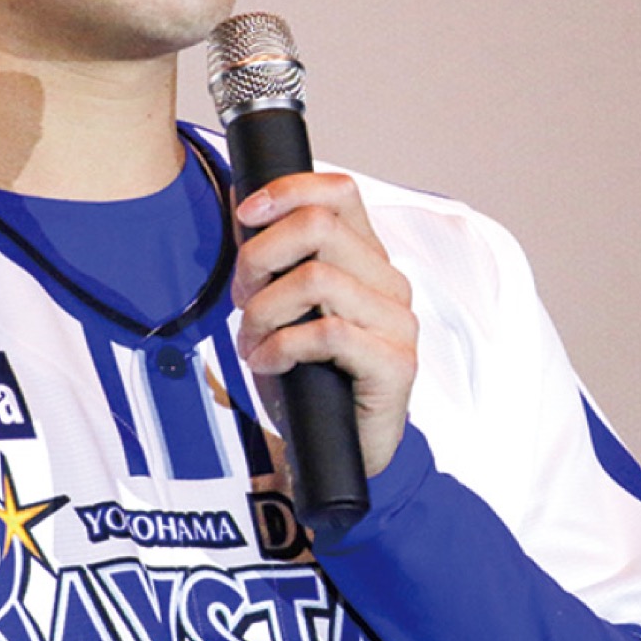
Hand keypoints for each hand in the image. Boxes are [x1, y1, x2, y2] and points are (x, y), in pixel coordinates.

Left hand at [232, 173, 417, 477]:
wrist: (337, 449)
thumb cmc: (309, 376)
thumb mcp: (283, 307)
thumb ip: (274, 261)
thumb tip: (244, 208)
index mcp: (366, 258)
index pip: (339, 192)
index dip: (287, 191)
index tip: (246, 215)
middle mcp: (388, 282)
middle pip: (318, 226)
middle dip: (260, 257)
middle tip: (242, 296)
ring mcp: (397, 322)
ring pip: (316, 279)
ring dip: (264, 311)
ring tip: (253, 340)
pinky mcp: (395, 363)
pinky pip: (326, 333)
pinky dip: (281, 347)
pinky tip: (269, 363)